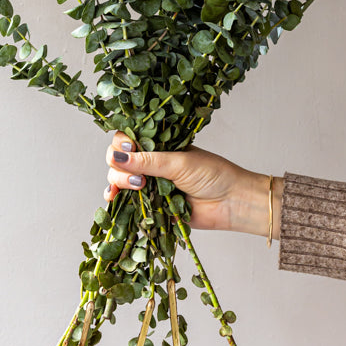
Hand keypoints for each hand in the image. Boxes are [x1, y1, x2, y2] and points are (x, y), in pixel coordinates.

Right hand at [104, 132, 282, 237]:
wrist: (232, 203)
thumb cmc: (213, 175)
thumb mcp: (179, 162)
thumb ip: (148, 161)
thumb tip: (117, 157)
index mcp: (159, 145)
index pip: (128, 139)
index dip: (120, 143)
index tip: (125, 149)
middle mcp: (151, 163)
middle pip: (119, 160)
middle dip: (119, 166)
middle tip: (137, 176)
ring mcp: (150, 184)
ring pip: (120, 180)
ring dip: (119, 182)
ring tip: (138, 187)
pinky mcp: (152, 206)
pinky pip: (129, 203)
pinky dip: (118, 201)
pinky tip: (113, 199)